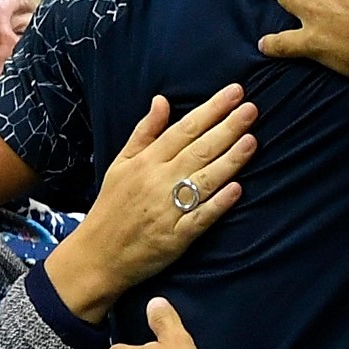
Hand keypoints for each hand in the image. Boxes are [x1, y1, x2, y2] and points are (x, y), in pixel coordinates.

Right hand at [44, 87, 259, 318]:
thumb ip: (144, 132)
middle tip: (251, 109)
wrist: (96, 256)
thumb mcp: (120, 164)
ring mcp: (167, 210)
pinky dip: (218, 203)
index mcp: (145, 162)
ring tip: (252, 141)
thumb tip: (162, 100)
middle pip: (198, 150)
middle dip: (227, 128)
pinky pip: (200, 218)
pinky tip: (237, 189)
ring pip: (204, 180)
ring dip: (230, 160)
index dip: (211, 109)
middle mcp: (158, 181)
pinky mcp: (175, 238)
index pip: (184, 129)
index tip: (235, 92)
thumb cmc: (112, 206)